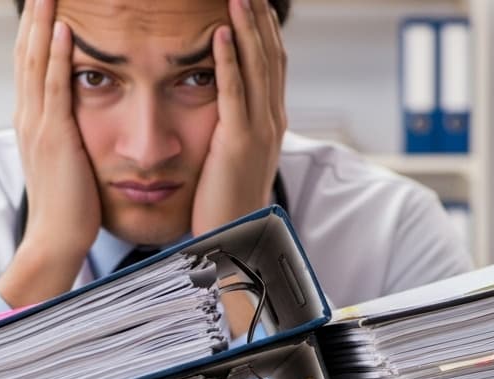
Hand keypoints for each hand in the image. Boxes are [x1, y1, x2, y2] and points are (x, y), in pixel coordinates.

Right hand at [0, 0, 101, 307]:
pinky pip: (54, 86)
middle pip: (26, 50)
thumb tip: (79, 116)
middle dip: (34, 13)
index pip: (29, 61)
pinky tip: (64, 27)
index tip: (44, 0)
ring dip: (43, 20)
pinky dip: (56, 54)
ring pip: (35, 59)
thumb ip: (67, 133)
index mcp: (31, 121)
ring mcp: (38, 125)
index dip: (35, 27)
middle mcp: (28, 116)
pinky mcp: (55, 137)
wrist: (56, 241)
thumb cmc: (69, 207)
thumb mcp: (65, 160)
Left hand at [191, 0, 286, 236]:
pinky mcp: (238, 144)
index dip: (265, 29)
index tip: (255, 1)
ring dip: (248, 26)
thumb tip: (221, 106)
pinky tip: (221, 33)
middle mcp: (272, 120)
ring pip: (258, 66)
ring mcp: (259, 131)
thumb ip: (232, 128)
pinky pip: (234, 93)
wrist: (235, 240)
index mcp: (271, 121)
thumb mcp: (233, 156)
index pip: (272, 63)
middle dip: (262, 17)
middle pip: (271, 55)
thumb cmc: (225, 202)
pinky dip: (229, 60)